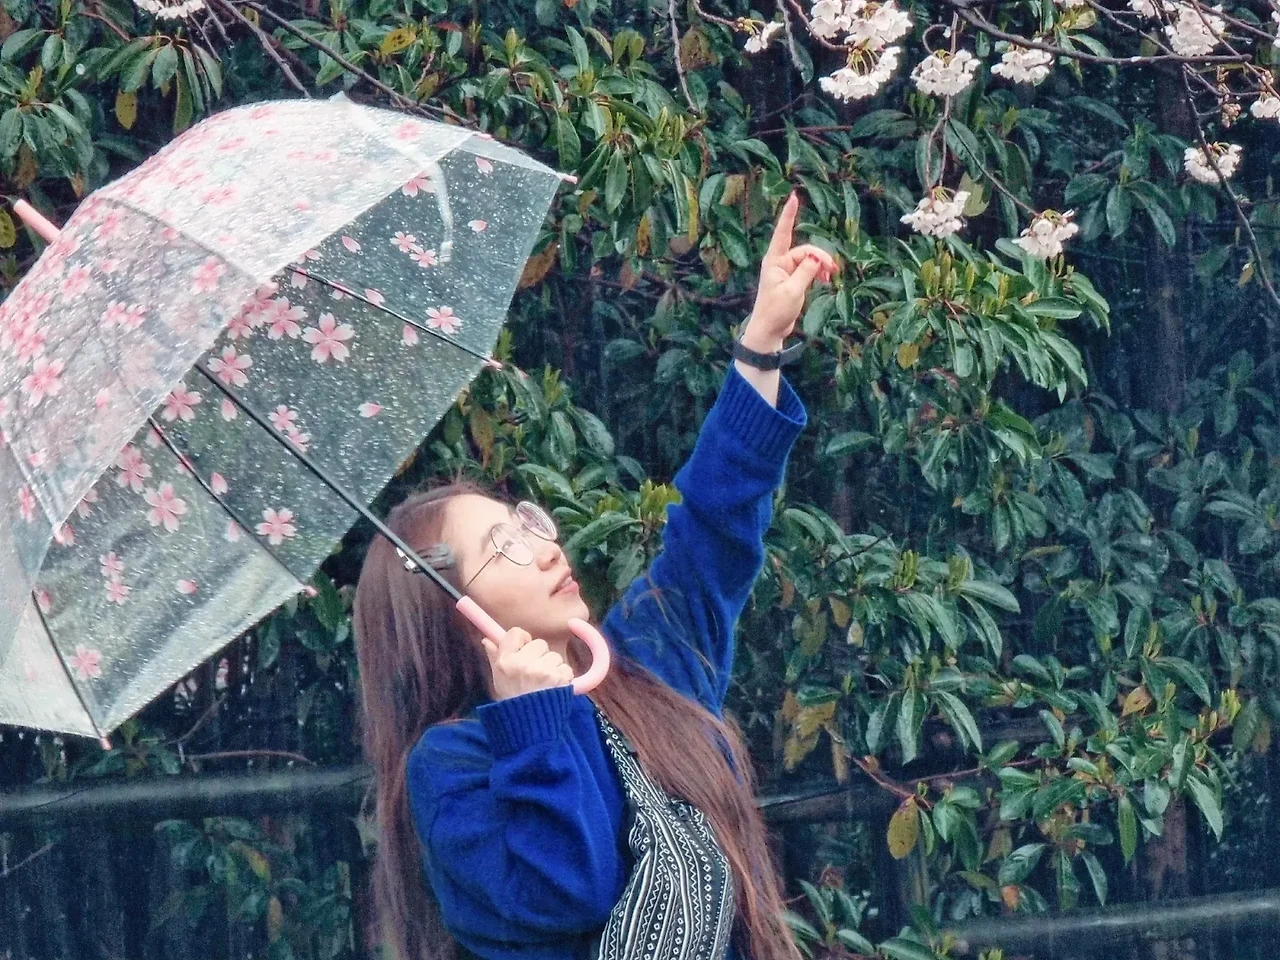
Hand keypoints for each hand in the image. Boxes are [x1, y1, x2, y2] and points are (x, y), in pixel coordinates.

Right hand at [481, 627, 574, 700]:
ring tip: (544, 684)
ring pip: (554, 656)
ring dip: (552, 667)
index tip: (524, 649)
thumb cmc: (512, 701)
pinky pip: (566, 668)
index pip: (517, 632)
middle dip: (540, 656)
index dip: (523, 640)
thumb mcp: (498, 679)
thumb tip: (487, 640)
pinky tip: (553, 688)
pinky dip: (563, 677)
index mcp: (506, 661)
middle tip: (534, 673)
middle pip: (540, 643)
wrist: (528, 727)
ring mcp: (541, 671)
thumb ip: (494, 657)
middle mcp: (522, 664)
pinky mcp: (558, 678)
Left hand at [742, 193, 839, 351]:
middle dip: (821, 257)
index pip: (783, 233)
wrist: (769, 331)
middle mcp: (780, 263)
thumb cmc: (775, 311)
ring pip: (810, 260)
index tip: (794, 197)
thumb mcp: (793, 291)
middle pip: (805, 250)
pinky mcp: (793, 280)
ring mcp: (787, 271)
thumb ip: (807, 272)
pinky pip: (810, 270)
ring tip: (832, 276)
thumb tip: (818, 257)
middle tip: (833, 271)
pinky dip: (819, 273)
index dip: (789, 215)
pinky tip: (826, 281)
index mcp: (775, 261)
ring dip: (822, 266)